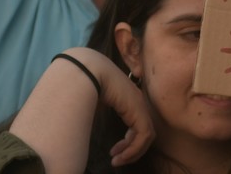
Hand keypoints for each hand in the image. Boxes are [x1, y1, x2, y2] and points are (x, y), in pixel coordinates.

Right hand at [67, 49, 155, 166]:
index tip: (114, 152)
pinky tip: (119, 155)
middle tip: (117, 159)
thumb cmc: (84, 83)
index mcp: (128, 98)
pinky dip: (133, 149)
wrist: (87, 70)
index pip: (137, 123)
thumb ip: (98, 111)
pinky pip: (143, 136)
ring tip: (117, 160)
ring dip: (132, 152)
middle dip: (131, 148)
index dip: (128, 141)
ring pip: (146, 136)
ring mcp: (140, 106)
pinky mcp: (139, 111)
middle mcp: (137, 101)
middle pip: (144, 131)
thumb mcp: (94, 101)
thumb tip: (84, 126)